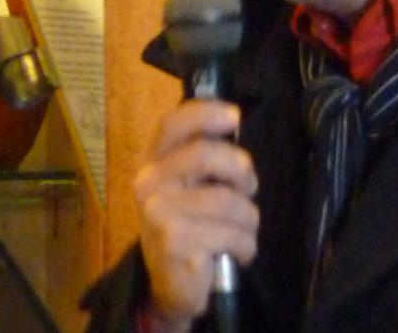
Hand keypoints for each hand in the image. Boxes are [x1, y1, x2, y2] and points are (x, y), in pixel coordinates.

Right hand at [133, 99, 258, 332]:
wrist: (169, 284)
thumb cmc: (190, 222)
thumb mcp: (191, 185)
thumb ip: (207, 156)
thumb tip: (235, 123)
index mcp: (154, 161)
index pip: (173, 123)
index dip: (205, 112)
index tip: (234, 117)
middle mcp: (149, 183)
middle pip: (207, 155)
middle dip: (241, 171)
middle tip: (248, 187)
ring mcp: (158, 213)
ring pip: (229, 200)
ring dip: (249, 218)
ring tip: (243, 229)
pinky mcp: (175, 242)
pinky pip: (232, 233)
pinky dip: (246, 244)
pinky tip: (238, 251)